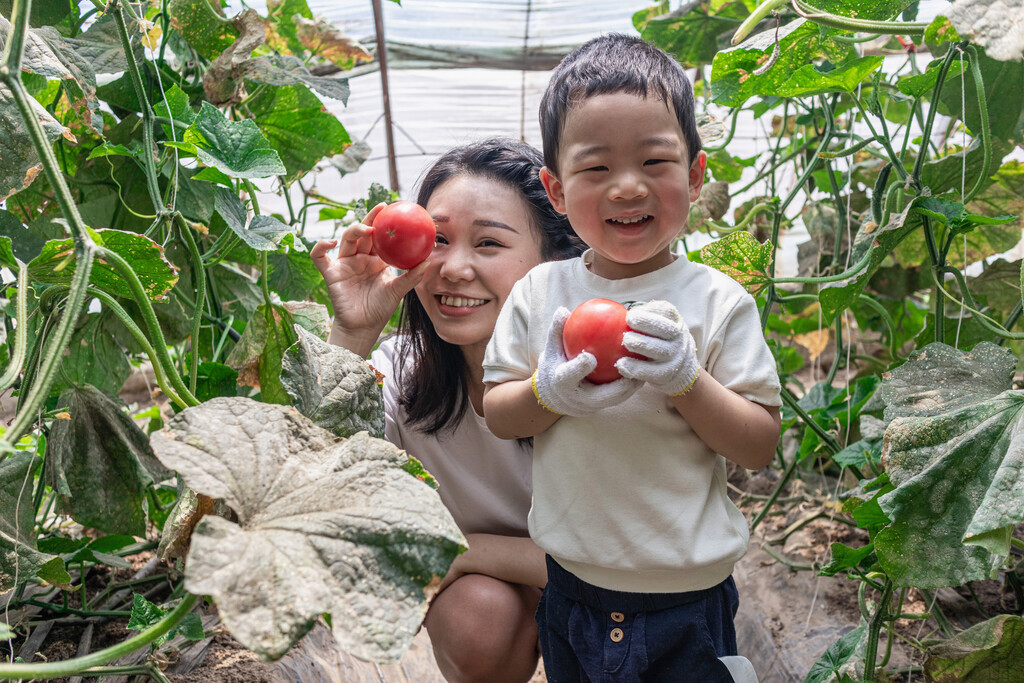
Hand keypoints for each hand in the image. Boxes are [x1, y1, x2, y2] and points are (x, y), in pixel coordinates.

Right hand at [310, 203, 428, 333]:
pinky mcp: (331, 274)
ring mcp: (344, 264)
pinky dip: (320, 246)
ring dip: (355, 230)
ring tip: (367, 228)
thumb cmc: (380, 309)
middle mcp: (360, 258)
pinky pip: (319, 257)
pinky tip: (330, 242)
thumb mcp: (397, 291)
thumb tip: (427, 260)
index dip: (385, 222)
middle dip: (371, 218)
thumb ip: (411, 276)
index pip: (380, 236)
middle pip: (363, 232)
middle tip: (381, 209)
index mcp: (376, 259)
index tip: (395, 210)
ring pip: (346, 239)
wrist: (363, 327)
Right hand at [532, 307, 641, 415]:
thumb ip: (557, 331)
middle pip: (598, 397)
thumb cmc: (554, 364)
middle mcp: (576, 398)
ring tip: (645, 372)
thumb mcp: (551, 348)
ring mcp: (589, 405)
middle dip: (617, 388)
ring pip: (613, 400)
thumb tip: (563, 310)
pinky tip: (644, 371)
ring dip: (630, 389)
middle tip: (631, 370)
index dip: (579, 368)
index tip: (590, 357)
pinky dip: (631, 387)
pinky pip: (618, 398)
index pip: (568, 376)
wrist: (554, 395)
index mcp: (561, 382)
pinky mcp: (600, 407)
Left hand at [616, 300, 699, 395]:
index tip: (631, 312)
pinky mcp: (668, 373)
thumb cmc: (658, 339)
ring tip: (626, 341)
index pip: (667, 311)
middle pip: (666, 329)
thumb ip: (641, 317)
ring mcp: (675, 356)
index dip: (651, 309)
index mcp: (674, 322)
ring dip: (642, 344)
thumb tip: (609, 310)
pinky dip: (637, 369)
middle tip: (629, 320)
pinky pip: (652, 371)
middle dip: (647, 323)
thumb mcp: (658, 324)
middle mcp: (678, 338)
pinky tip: (621, 365)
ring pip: (660, 350)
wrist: (680, 366)